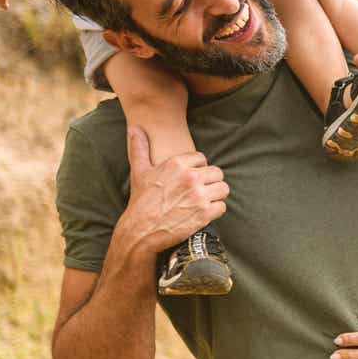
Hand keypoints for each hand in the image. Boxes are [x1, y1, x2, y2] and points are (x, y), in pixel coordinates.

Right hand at [121, 126, 228, 255]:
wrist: (140, 230)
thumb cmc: (141, 201)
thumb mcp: (139, 171)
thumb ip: (140, 148)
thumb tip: (134, 128)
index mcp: (177, 164)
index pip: (202, 159)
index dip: (198, 169)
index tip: (191, 178)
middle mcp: (190, 177)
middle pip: (217, 172)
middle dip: (210, 182)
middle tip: (200, 191)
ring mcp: (199, 196)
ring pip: (223, 189)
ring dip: (216, 195)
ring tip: (205, 200)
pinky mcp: (205, 213)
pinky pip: (222, 206)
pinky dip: (216, 210)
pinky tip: (205, 212)